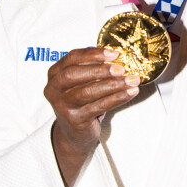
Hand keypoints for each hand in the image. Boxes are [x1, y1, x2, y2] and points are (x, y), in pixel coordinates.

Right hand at [44, 47, 140, 186]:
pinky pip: (99, 106)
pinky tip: (130, 93)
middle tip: (122, 69)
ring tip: (132, 80)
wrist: (74, 133)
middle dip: (100, 70)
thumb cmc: (81, 102)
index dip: (93, 54)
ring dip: (113, 85)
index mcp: (54, 74)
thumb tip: (118, 57)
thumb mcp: (82, 83)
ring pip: (88, 91)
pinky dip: (117, 98)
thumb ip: (93, 69)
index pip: (72, 58)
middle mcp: (53, 89)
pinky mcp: (74, 119)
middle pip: (74, 74)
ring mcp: (62, 106)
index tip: (114, 53)